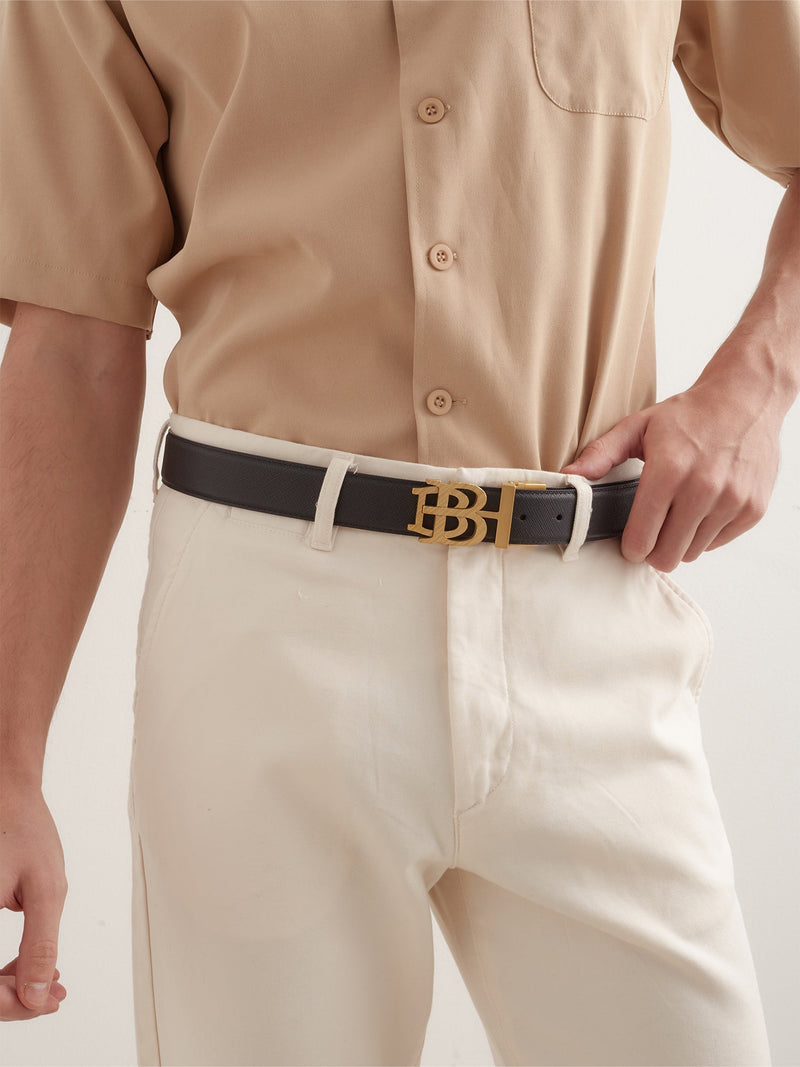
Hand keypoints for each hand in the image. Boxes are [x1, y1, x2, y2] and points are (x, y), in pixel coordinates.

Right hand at [1, 787, 67, 1019]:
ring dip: (7, 987)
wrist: (8, 796)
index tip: (46, 1002)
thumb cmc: (24, 832)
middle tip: (54, 997)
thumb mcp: (44, 890)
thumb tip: (37, 998)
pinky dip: (0, 969)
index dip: (9, 1003)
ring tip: (50, 985)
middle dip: (11, 999)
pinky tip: (28, 967)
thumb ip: (40, 946)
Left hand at [560, 365, 782, 571]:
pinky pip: (718, 543)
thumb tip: (569, 476)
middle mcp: (703, 488)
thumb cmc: (690, 414)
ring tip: (679, 512)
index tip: (630, 541)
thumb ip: (601, 454)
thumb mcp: (639, 426)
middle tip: (652, 530)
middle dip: (653, 549)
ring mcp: (733, 500)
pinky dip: (707, 533)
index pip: (641, 538)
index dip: (630, 546)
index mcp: (669, 470)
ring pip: (693, 553)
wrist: (746, 398)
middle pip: (667, 556)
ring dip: (681, 541)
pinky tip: (702, 508)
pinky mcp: (753, 509)